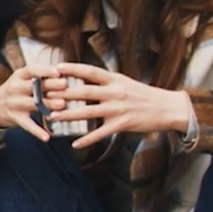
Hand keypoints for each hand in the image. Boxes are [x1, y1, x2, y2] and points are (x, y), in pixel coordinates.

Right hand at [0, 65, 65, 140]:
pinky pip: (28, 125)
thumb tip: (66, 73)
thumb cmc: (17, 90)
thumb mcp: (23, 78)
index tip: (58, 72)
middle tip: (64, 84)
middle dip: (50, 85)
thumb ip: (41, 76)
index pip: (32, 70)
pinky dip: (37, 132)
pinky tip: (47, 137)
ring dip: (48, 104)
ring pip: (34, 104)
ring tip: (61, 104)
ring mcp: (15, 104)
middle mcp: (15, 88)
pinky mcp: (16, 118)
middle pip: (34, 86)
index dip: (45, 71)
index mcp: (19, 75)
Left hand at [51, 63, 190, 148]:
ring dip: (69, 115)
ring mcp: (118, 108)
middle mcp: (115, 92)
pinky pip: (101, 133)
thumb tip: (84, 81)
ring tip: (53, 117)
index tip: (56, 68)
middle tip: (45, 95)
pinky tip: (75, 143)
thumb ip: (106, 83)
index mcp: (115, 79)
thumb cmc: (144, 95)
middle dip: (63, 93)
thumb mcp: (125, 83)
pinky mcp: (122, 124)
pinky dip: (87, 139)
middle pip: (84, 91)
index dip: (72, 68)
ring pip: (88, 111)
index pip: (90, 71)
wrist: (167, 108)